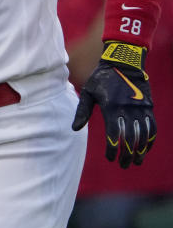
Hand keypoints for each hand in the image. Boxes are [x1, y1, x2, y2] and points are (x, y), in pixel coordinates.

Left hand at [72, 42, 155, 167]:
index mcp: (111, 107)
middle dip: (127, 154)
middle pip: (130, 139)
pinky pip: (152, 127)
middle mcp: (128, 110)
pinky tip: (145, 148)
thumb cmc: (102, 78)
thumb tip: (75, 129)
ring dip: (140, 151)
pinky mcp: (149, 108)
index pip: (113, 134)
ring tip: (136, 161)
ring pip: (143, 136)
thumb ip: (83, 111)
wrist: (124, 63)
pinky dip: (150, 140)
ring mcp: (140, 109)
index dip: (112, 149)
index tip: (110, 157)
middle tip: (123, 165)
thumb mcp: (89, 92)